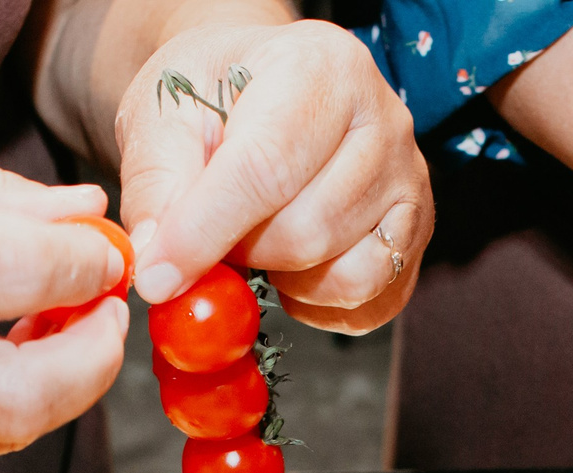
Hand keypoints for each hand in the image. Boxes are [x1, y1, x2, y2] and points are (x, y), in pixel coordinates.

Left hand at [115, 21, 427, 331]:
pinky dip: (321, 305)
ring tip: (258, 239)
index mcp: (318, 67)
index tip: (158, 276)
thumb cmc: (216, 94)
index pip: (266, 167)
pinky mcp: (417, 230)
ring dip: (283, 279)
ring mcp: (410, 179)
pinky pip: (372, 300)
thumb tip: (155, 264)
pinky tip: (293, 268)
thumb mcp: (163, 115)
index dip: (206, 233)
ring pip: (344, 275)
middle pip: (308, 231)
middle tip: (215, 233)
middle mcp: (383, 120)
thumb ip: (157, 186)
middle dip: (245, 253)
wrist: (262, 85)